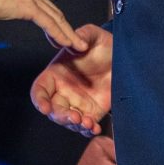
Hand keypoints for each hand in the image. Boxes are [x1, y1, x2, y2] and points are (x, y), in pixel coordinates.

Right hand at [0, 0, 87, 52]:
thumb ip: (3, 5)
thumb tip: (0, 9)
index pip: (45, 8)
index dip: (56, 22)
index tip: (61, 33)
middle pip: (55, 13)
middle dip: (67, 29)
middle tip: (75, 41)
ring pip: (56, 18)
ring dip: (68, 33)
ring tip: (77, 45)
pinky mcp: (29, 6)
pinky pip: (49, 23)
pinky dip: (59, 34)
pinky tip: (66, 42)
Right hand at [32, 22, 113, 136]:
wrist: (124, 58)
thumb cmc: (104, 44)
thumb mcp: (93, 35)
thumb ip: (83, 35)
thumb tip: (75, 42)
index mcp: (56, 74)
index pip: (40, 90)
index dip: (39, 100)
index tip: (45, 108)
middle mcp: (63, 91)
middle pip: (53, 110)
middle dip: (61, 116)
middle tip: (74, 116)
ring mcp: (77, 103)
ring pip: (68, 121)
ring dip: (75, 125)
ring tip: (88, 123)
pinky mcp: (92, 112)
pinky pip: (85, 126)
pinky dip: (88, 130)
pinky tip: (95, 128)